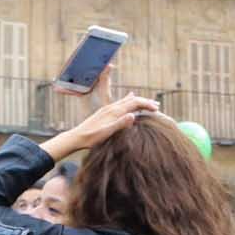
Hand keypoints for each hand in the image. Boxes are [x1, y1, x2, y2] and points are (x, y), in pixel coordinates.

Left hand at [43, 94, 161, 162]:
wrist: (77, 137)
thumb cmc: (92, 137)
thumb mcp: (107, 133)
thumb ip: (120, 124)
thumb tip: (133, 115)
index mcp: (114, 111)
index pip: (134, 103)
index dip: (146, 104)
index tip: (157, 109)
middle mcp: (111, 107)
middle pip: (132, 100)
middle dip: (145, 102)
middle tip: (157, 106)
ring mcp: (108, 108)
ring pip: (127, 101)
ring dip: (138, 101)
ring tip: (148, 103)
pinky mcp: (105, 111)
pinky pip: (121, 102)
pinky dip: (129, 99)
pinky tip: (129, 96)